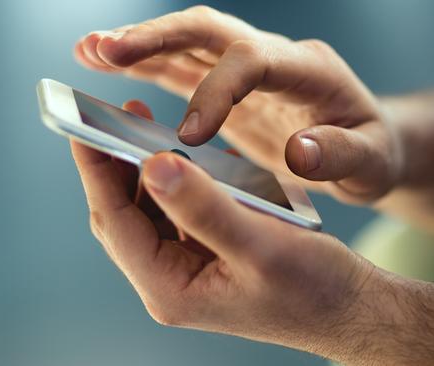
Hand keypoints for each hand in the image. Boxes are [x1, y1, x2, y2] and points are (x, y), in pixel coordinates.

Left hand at [71, 100, 373, 354]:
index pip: (116, 222)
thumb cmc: (312, 287)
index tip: (85, 124)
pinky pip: (182, 213)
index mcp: (172, 288)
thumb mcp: (259, 245)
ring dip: (153, 172)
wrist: (348, 308)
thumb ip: (204, 208)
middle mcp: (172, 282)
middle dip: (119, 166)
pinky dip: (184, 183)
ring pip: (152, 212)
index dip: (97, 171)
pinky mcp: (210, 257)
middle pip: (126, 216)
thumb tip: (153, 165)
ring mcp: (190, 270)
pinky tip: (197, 160)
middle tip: (125, 115)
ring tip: (155, 130)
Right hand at [74, 5, 402, 202]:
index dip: (217, 90)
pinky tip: (108, 68)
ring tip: (89, 51)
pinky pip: (185, 69)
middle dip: (157, 38)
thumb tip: (300, 151)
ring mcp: (252, 70)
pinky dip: (147, 68)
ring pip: (189, 43)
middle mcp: (277, 59)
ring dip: (140, 46)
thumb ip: (341, 156)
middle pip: (211, 31)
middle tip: (105, 49)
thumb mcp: (372, 164)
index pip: (255, 60)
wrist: (370, 146)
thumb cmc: (374, 155)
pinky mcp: (234, 89)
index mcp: (311, 71)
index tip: (188, 135)